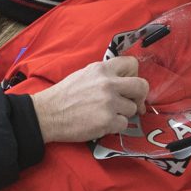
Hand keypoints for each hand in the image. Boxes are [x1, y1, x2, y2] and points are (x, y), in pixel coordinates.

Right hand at [31, 56, 148, 143]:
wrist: (48, 114)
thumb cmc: (65, 95)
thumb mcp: (85, 74)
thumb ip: (105, 75)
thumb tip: (125, 82)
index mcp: (102, 69)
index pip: (132, 64)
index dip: (134, 75)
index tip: (129, 84)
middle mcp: (108, 83)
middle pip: (141, 86)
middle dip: (139, 96)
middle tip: (132, 102)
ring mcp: (109, 103)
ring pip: (133, 108)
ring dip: (123, 113)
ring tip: (106, 114)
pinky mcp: (107, 121)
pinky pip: (124, 124)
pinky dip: (115, 126)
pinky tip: (101, 123)